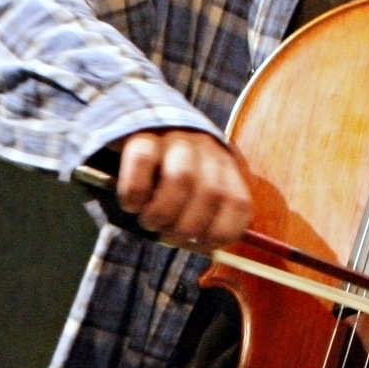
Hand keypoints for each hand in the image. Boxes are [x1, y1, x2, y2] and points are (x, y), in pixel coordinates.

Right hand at [116, 128, 252, 249]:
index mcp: (225, 168)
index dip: (222, 232)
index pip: (238, 203)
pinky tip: (130, 204)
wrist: (140, 120)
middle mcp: (206, 151)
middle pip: (210, 194)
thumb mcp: (193, 191)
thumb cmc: (166, 173)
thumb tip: (199, 247)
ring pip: (181, 178)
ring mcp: (176, 139)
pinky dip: (135, 192)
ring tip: (149, 222)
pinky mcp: (143, 135)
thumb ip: (200, 216)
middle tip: (167, 234)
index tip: (202, 245)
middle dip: (186, 227)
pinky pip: (142, 162)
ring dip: (162, 212)